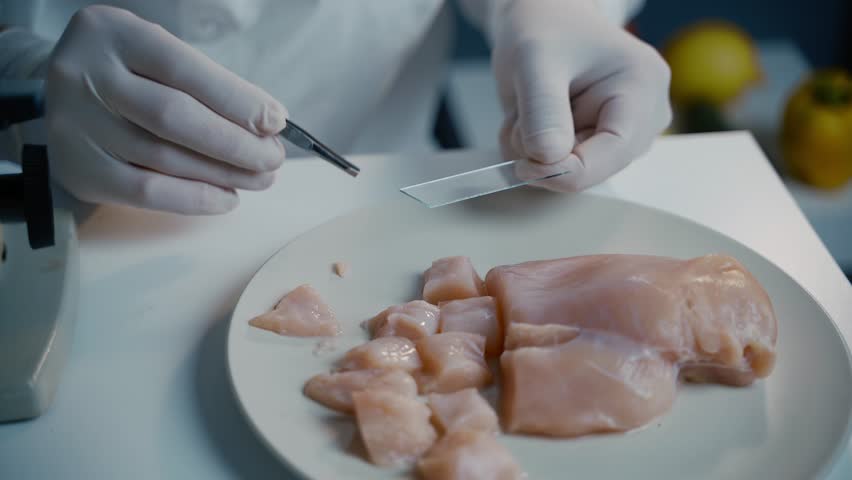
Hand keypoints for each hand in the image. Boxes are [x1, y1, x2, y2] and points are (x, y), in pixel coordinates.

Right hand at [44, 5, 287, 213]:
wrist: (70, 94)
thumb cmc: (132, 74)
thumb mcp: (160, 57)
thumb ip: (207, 84)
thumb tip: (266, 124)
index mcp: (113, 34)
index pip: (184, 68)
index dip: (236, 99)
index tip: (275, 121)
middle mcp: (85, 75)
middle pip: (173, 117)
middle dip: (235, 143)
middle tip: (272, 158)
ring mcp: (75, 125)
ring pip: (163, 159)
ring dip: (223, 174)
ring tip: (260, 178)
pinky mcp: (77, 169)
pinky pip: (144, 193)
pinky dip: (194, 199)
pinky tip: (227, 198)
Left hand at [491, 0, 671, 190]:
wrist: (543, 19)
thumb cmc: (545, 28)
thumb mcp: (534, 60)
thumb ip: (542, 110)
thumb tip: (549, 160)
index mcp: (643, 88)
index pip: (613, 154)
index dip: (566, 171)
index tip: (522, 166)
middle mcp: (644, 116)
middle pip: (592, 167)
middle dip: (545, 153)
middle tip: (520, 116)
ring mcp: (624, 132)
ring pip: (572, 171)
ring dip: (535, 151)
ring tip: (528, 108)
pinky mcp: (600, 143)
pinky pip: (562, 167)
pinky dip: (535, 152)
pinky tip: (532, 120)